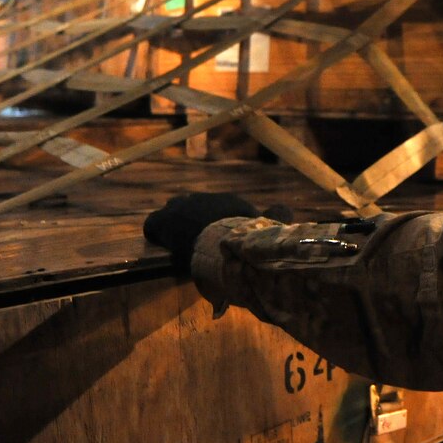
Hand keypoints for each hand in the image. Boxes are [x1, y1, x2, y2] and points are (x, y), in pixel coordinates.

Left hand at [142, 192, 290, 263]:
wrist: (223, 241)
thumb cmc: (248, 238)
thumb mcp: (266, 226)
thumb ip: (275, 216)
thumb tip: (289, 210)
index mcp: (226, 201)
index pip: (218, 205)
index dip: (216, 219)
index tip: (217, 232)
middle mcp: (202, 199)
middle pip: (192, 203)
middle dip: (193, 216)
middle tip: (194, 236)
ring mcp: (181, 208)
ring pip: (172, 209)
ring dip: (174, 223)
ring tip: (176, 240)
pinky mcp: (163, 221)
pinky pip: (153, 224)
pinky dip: (156, 233)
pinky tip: (159, 244)